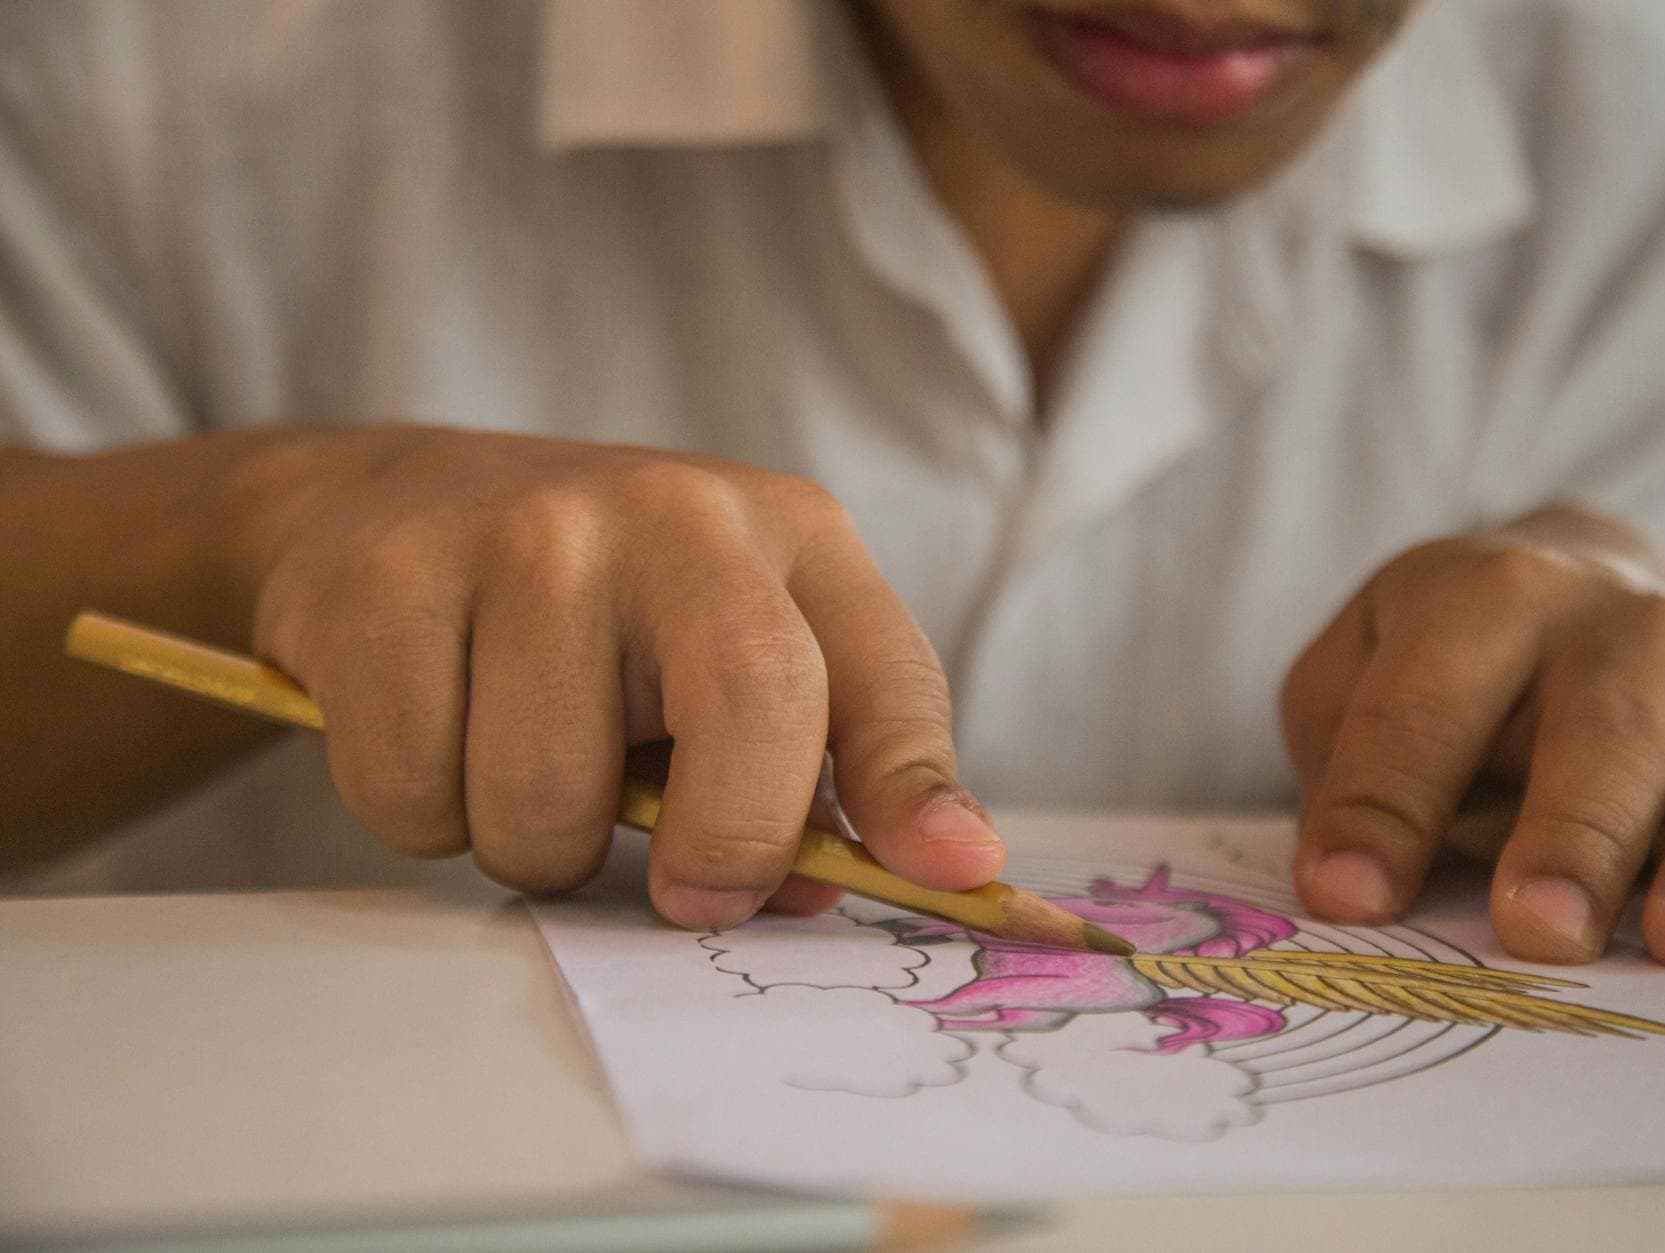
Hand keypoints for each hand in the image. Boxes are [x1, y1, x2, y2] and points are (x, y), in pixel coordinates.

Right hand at [228, 427, 1003, 924]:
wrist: (391, 502)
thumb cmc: (598, 614)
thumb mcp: (724, 656)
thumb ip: (800, 769)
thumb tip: (832, 889)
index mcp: (791, 536)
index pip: (885, 675)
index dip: (918, 789)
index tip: (952, 872)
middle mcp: (673, 513)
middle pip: (754, 706)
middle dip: (727, 847)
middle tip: (682, 886)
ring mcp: (525, 534)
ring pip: (549, 803)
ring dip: (534, 843)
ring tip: (520, 759)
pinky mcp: (386, 579)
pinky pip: (416, 795)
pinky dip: (421, 811)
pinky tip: (433, 728)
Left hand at [1281, 507, 1664, 969]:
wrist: (1569, 580)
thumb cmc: (1439, 654)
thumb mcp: (1355, 672)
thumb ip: (1344, 759)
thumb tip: (1351, 885)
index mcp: (1490, 595)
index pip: (1425, 708)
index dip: (1379, 805)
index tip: (1344, 897)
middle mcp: (1618, 631)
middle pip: (1600, 735)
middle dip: (1572, 834)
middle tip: (1539, 928)